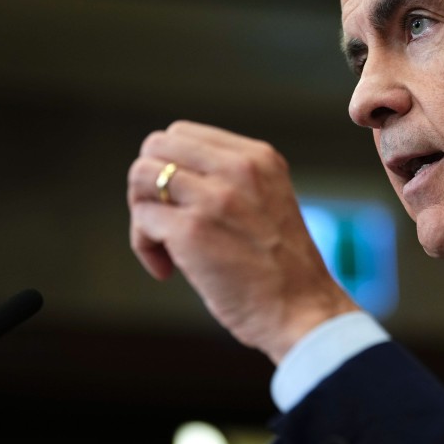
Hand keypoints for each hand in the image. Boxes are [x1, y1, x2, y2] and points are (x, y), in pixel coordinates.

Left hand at [127, 121, 358, 362]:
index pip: (184, 133)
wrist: (302, 310)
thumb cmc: (282, 268)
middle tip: (164, 221)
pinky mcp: (192, 231)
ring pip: (141, 176)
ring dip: (142, 213)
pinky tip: (169, 270)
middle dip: (149, 184)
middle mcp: (238, 168)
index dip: (172, 168)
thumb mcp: (269, 199)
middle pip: (156, 146)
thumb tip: (169, 174)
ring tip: (164, 245)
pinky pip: (142, 219)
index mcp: (259, 157)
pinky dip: (145, 246)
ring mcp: (214, 197)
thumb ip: (230, 179)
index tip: (184, 203)